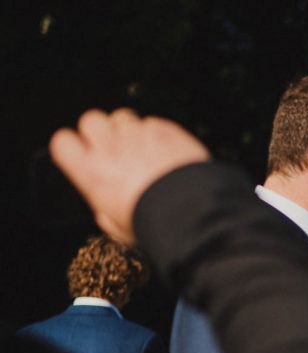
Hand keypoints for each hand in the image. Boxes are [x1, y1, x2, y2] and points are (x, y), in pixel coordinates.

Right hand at [49, 108, 209, 244]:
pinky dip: (156, 134)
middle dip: (100, 132)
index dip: (72, 147)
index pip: (62, 142)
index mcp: (91, 172)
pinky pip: (152, 123)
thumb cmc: (154, 222)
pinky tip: (165, 152)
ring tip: (142, 150)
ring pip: (122, 117)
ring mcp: (138, 135)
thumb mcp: (118, 228)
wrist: (192, 210)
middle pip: (91, 120)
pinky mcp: (165, 129)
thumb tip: (104, 208)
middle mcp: (110, 148)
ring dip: (128, 130)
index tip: (83, 155)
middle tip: (114, 150)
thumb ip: (104, 211)